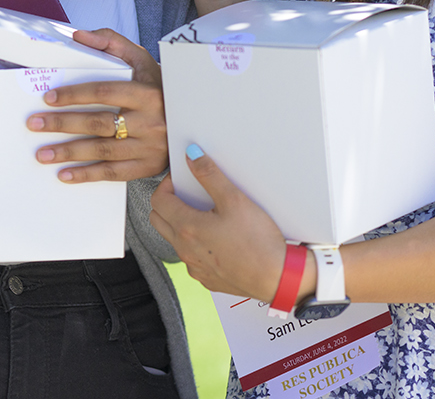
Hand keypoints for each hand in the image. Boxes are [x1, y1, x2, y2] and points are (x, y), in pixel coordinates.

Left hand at [25, 28, 167, 181]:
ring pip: (102, 151)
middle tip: (34, 124)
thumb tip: (78, 36)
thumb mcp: (142, 60)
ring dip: (69, 153)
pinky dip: (87, 175)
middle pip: (98, 123)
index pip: (104, 92)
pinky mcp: (148, 167)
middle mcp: (150, 121)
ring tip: (42, 154)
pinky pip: (114, 173)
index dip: (74, 95)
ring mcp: (150, 147)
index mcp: (148, 93)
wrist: (194, 119)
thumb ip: (112, 42)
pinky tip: (65, 174)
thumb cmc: (159, 86)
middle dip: (62, 124)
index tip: (49, 98)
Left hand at [150, 146, 294, 300]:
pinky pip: (192, 258)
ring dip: (182, 224)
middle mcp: (185, 250)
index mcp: (187, 228)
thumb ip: (209, 175)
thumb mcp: (234, 200)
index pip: (158, 201)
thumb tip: (192, 157)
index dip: (166, 185)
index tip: (182, 179)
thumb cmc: (258, 241)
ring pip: (175, 240)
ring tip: (207, 214)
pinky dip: (197, 244)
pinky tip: (218, 238)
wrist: (276, 278)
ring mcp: (194, 267)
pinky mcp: (206, 278)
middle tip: (187, 194)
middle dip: (167, 203)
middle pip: (159, 220)